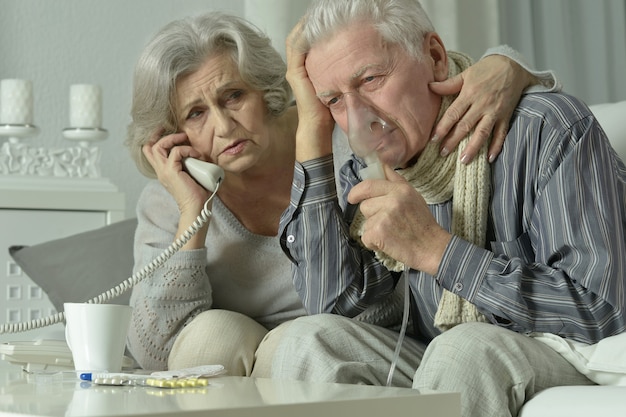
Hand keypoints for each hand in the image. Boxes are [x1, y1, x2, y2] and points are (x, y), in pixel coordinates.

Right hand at [142, 131, 209, 214]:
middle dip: (161, 135)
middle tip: (177, 132)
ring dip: (172, 139)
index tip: (170, 133)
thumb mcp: (192, 175)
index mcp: (164, 172)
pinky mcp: (171, 172)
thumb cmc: (198, 194)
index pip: (151, 153)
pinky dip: (186, 149)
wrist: (197, 208)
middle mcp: (161, 171)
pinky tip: (196, 154)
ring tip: (184, 138)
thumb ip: (190, 164)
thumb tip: (200, 155)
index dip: (157, 140)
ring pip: (157, 147)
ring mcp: (164, 172)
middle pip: (150, 147)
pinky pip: (175, 152)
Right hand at [285, 19, 335, 161]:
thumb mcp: (337, 83)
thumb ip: (341, 70)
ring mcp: (294, 69)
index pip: (308, 39)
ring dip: (306, 24)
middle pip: (300, 35)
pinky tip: (313, 26)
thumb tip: (358, 57)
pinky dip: (304, 35)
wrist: (318, 127)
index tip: (330, 15)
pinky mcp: (295, 73)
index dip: (316, 25)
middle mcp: (298, 66)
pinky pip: (296, 48)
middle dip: (311, 21)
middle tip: (324, 10)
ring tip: (317, 13)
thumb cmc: (329, 108)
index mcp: (307, 67)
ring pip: (297, 38)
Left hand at [347, 165, 451, 274]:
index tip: (352, 197)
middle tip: (387, 222)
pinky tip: (388, 243)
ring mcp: (385, 216)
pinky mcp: (379, 232)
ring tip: (391, 232)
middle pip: (365, 205)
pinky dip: (373, 243)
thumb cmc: (422, 224)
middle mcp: (392, 200)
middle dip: (371, 215)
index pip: (369, 185)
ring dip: (374, 229)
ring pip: (365, 221)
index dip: (357, 191)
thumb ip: (396, 181)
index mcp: (401, 190)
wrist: (432, 248)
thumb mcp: (413, 196)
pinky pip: (365, 236)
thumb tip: (382, 165)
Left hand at [430, 55, 536, 163]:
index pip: (453, 113)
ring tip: (464, 160)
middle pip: (465, 125)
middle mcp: (482, 104)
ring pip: (483, 132)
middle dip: (453, 140)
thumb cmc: (487, 69)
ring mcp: (495, 111)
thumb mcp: (466, 74)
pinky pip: (501, 133)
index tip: (433, 139)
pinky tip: (490, 158)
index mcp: (469, 94)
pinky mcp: (506, 116)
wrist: (513, 65)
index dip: (443, 127)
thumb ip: (448, 84)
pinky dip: (497, 146)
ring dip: (473, 147)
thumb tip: (430, 87)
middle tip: (442, 153)